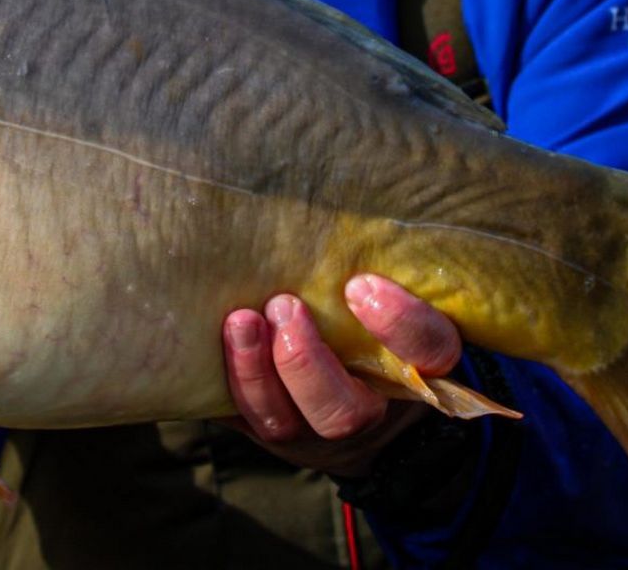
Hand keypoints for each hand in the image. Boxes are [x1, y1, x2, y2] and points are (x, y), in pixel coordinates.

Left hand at [221, 274, 461, 476]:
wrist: (365, 409)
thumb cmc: (376, 325)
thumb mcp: (394, 301)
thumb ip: (381, 273)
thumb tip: (343, 195)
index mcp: (416, 370)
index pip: (427, 351)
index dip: (399, 323)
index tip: (359, 285)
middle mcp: (367, 412)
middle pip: (344, 411)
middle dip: (305, 361)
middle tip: (283, 305)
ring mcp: (313, 432)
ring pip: (284, 423)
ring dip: (254, 373)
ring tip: (240, 321)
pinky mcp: (269, 430)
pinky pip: (239, 420)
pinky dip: (220, 383)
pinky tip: (199, 342)